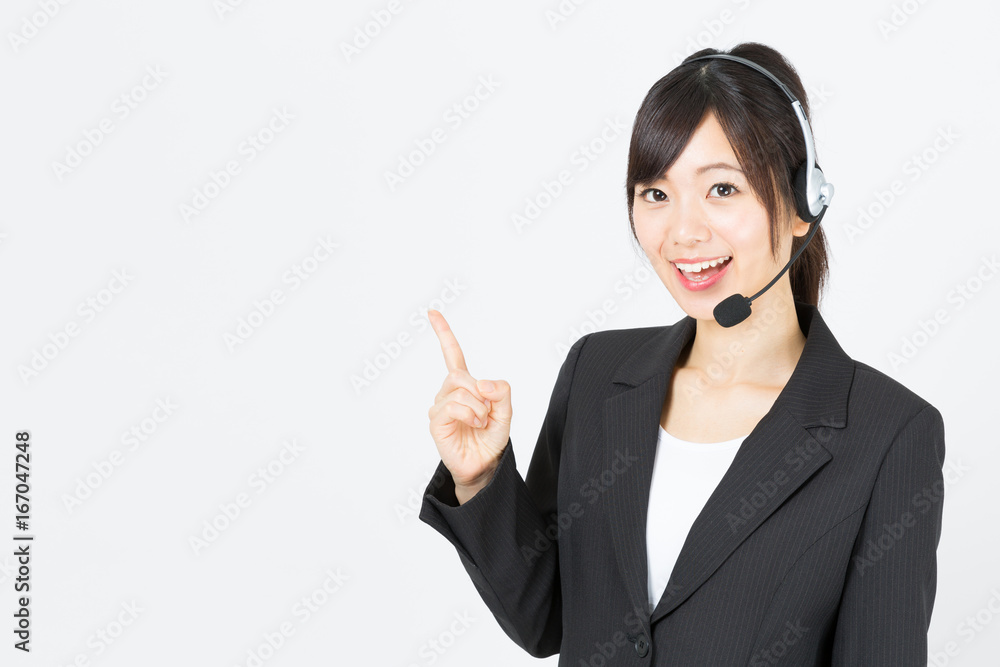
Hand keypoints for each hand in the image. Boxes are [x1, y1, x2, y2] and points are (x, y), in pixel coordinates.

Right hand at [427, 309, 511, 498]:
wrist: (485, 465)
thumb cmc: (492, 438)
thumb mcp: (506, 411)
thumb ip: (501, 392)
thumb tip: (481, 382)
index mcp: (465, 385)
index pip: (452, 355)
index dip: (443, 333)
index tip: (432, 313)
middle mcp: (448, 393)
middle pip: (461, 375)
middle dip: (480, 393)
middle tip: (487, 413)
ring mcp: (440, 407)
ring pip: (460, 390)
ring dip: (478, 407)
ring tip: (481, 423)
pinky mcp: (436, 422)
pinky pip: (452, 406)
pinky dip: (470, 414)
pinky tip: (474, 425)